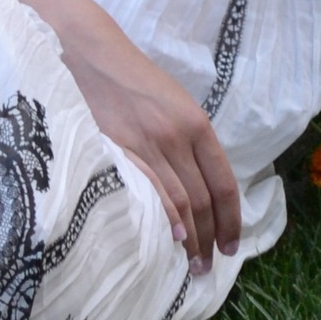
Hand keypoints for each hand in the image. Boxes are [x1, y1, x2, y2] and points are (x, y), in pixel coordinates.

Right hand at [62, 24, 240, 268]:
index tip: (232, 245)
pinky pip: (146, 191)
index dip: (231, 219)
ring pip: (179, 202)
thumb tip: (198, 186)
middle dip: (211, 237)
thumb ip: (188, 142)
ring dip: (188, 238)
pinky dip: (161, 218)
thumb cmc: (131, 80)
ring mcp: (146, 144)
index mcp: (197, 124)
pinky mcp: (116, 148)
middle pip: (203, 199)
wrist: (89, 54)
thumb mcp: (172, 105)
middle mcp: (177, 137)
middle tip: (209, 265)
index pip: (224, 183)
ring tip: (190, 263)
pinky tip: (167, 238)